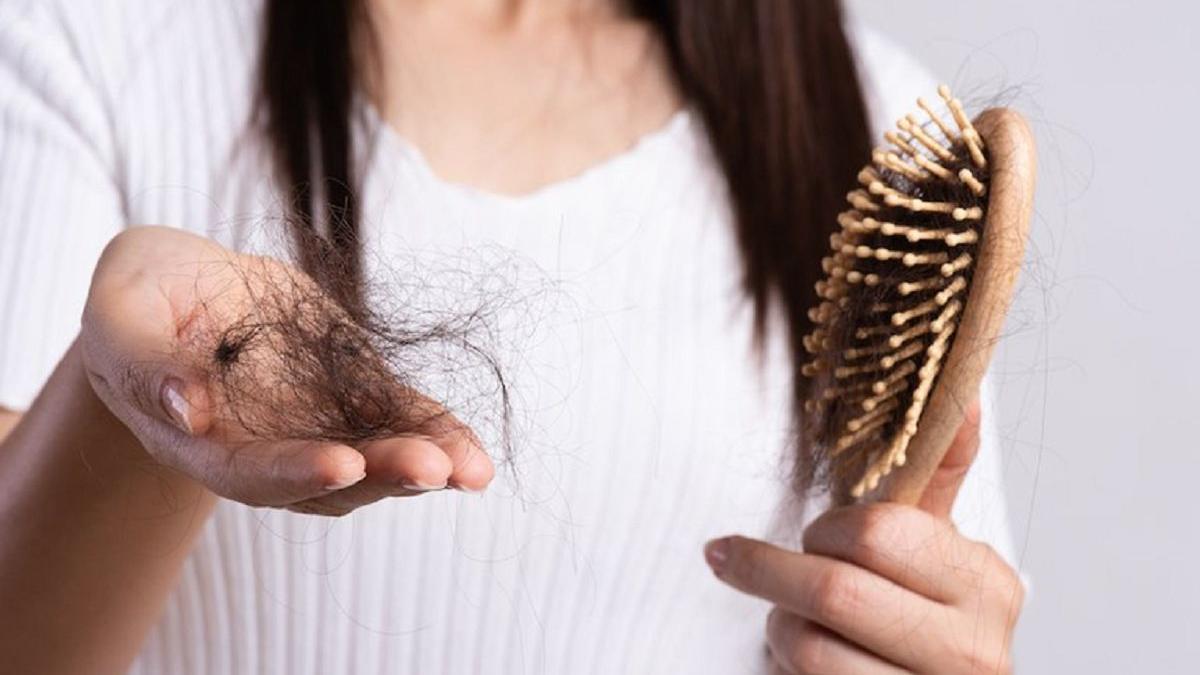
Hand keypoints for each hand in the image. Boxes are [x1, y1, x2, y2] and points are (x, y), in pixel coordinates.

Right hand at [79, 226, 492, 514]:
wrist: (183, 287)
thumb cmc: (138, 299)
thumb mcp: (120, 314)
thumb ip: (143, 363)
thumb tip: (183, 411)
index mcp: (201, 441)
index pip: (250, 471)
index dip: (295, 471)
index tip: (343, 463)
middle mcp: (266, 448)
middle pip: (328, 480)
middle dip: (382, 475)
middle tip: (433, 468)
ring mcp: (317, 424)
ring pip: (376, 459)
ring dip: (424, 465)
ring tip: (471, 468)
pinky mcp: (354, 392)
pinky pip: (401, 419)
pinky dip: (438, 433)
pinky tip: (475, 453)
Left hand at [704, 401, 1023, 673]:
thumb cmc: (921, 610)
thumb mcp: (935, 542)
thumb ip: (940, 469)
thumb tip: (962, 387)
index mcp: (986, 584)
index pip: (879, 533)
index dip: (826, 530)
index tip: (814, 533)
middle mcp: (974, 650)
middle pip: (837, 592)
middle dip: (772, 571)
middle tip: (743, 561)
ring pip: (812, 650)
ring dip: (777, 626)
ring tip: (784, 619)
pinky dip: (784, 668)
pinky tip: (797, 659)